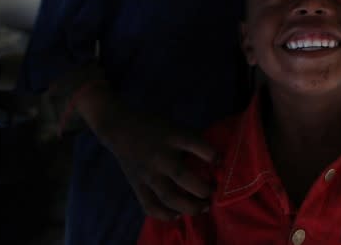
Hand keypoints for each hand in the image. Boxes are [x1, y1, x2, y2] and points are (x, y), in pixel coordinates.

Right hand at [75, 84, 215, 219]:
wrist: (119, 128)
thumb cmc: (154, 126)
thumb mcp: (175, 126)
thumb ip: (191, 141)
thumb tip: (214, 161)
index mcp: (172, 136)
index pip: (196, 144)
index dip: (212, 155)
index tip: (220, 162)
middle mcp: (160, 156)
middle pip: (183, 176)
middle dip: (202, 188)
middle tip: (212, 192)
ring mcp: (147, 173)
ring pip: (168, 197)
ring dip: (189, 206)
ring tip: (202, 207)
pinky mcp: (137, 184)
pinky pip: (150, 205)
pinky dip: (164, 214)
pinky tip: (177, 215)